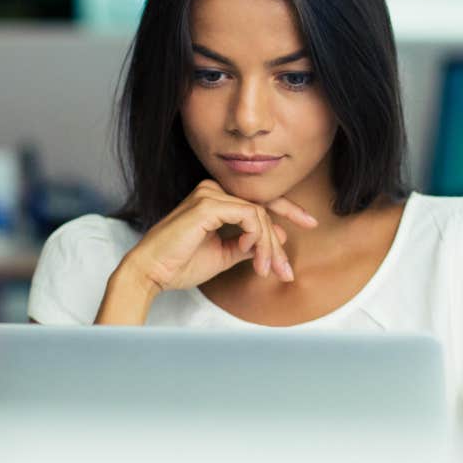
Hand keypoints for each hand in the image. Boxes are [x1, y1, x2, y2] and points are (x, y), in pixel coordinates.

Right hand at [123, 180, 317, 291]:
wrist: (151, 273)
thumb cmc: (180, 264)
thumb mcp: (223, 254)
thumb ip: (247, 244)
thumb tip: (276, 238)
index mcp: (215, 198)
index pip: (258, 201)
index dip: (288, 211)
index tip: (310, 223)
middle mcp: (213, 190)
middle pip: (263, 208)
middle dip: (278, 241)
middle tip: (287, 269)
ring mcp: (210, 194)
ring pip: (260, 215)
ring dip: (268, 246)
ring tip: (267, 270)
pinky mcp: (209, 204)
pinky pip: (251, 217)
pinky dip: (258, 238)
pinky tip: (254, 257)